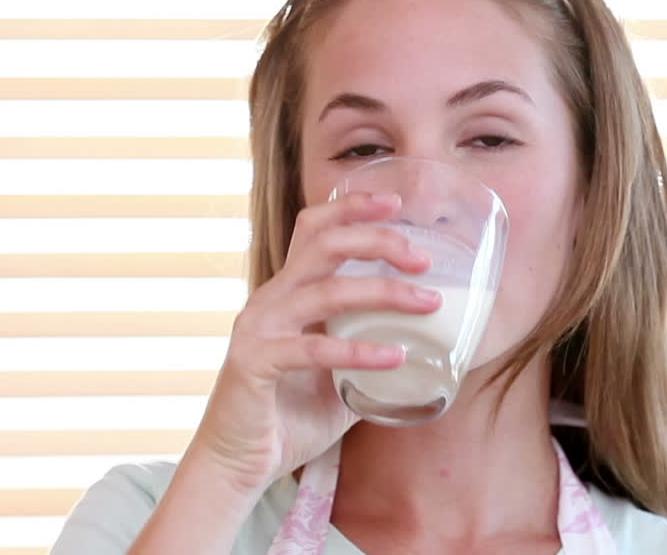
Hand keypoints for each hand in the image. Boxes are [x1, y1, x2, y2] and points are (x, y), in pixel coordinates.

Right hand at [190, 191, 438, 493]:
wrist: (238, 464)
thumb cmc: (289, 417)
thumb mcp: (340, 375)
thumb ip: (370, 350)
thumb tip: (428, 343)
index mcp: (287, 292)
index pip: (313, 228)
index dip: (352, 207)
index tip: (396, 201)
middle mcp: (271, 300)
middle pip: (324, 243)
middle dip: (378, 240)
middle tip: (423, 258)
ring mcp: (259, 328)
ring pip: (326, 290)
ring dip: (383, 291)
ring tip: (426, 302)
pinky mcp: (254, 362)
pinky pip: (314, 348)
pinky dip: (360, 352)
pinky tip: (396, 358)